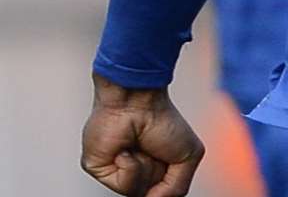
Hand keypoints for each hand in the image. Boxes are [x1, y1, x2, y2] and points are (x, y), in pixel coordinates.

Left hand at [81, 76, 202, 195]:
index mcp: (156, 168)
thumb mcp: (189, 156)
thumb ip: (178, 187)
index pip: (161, 193)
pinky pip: (118, 184)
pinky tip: (127, 149)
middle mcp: (135, 171)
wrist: (139, 101)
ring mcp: (116, 171)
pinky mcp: (99, 169)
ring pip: (134, 192)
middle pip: (150, 194)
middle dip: (159, 175)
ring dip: (145, 169)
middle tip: (159, 152)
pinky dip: (129, 166)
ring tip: (142, 148)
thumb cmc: (163, 119)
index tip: (169, 178)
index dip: (165, 190)